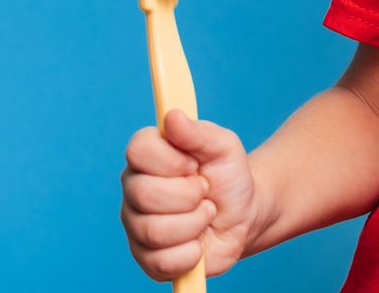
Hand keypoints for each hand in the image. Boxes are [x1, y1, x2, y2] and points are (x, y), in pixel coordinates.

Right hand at [120, 109, 257, 279]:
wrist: (244, 216)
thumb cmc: (228, 176)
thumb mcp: (223, 146)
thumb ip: (198, 132)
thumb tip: (172, 116)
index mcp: (146, 155)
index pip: (137, 151)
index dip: (172, 160)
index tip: (195, 164)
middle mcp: (134, 189)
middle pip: (145, 194)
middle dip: (189, 195)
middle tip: (204, 192)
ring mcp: (137, 225)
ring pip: (154, 230)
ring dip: (194, 223)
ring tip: (205, 215)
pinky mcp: (147, 259)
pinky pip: (162, 262)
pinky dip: (191, 254)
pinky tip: (198, 243)